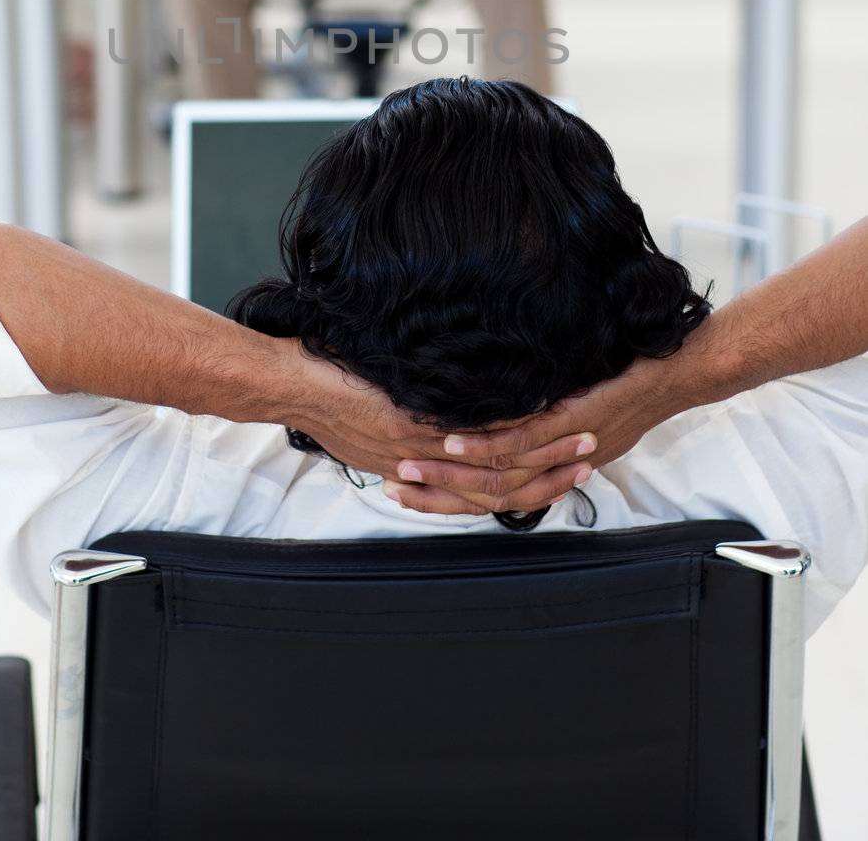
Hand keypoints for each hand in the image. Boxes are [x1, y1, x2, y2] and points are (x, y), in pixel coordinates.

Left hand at [288, 348, 596, 513]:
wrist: (293, 387)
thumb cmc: (328, 402)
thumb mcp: (371, 433)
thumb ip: (408, 437)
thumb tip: (434, 434)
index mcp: (418, 467)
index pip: (487, 494)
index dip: (532, 488)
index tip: (569, 475)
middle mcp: (425, 466)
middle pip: (502, 488)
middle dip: (550, 474)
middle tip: (589, 462)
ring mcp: (419, 447)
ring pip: (493, 465)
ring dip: (542, 453)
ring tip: (578, 439)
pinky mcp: (409, 425)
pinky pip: (466, 435)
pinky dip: (505, 431)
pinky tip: (536, 415)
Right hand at [387, 353, 687, 515]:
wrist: (677, 374)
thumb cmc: (627, 386)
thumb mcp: (577, 412)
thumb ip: (541, 426)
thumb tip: (498, 420)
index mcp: (555, 470)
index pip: (492, 499)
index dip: (446, 500)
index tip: (405, 493)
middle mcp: (557, 469)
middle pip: (487, 496)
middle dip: (436, 494)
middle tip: (394, 488)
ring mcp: (565, 448)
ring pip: (499, 474)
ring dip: (450, 475)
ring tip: (410, 469)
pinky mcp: (574, 423)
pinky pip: (522, 442)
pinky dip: (483, 446)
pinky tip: (452, 443)